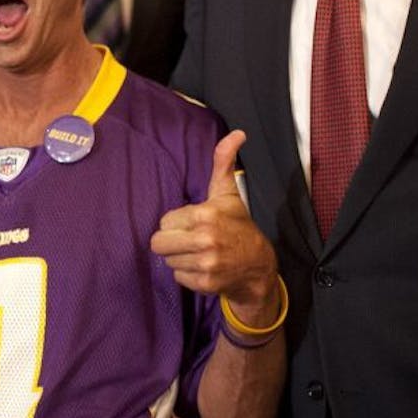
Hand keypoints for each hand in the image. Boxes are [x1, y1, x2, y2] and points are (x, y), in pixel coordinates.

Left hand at [150, 131, 280, 322]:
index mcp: (205, 214)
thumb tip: (237, 133)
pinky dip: (188, 275)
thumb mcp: (228, 194)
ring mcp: (205, 263)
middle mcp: (204, 239)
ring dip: (180, 258)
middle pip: (158, 243)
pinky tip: (204, 268)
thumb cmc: (238, 226)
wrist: (259, 266)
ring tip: (199, 253)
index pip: (164, 221)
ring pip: (167, 261)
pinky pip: (178, 278)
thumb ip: (223, 163)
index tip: (194, 223)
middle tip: (190, 240)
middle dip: (172, 242)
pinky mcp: (205, 283)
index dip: (176, 223)